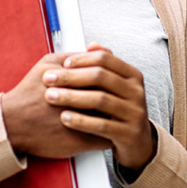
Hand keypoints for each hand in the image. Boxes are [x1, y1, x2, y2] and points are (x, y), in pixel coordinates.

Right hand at [1, 53, 110, 157]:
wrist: (11, 124)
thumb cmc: (28, 93)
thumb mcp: (48, 64)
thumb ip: (75, 56)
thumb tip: (98, 51)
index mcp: (75, 82)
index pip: (106, 78)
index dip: (114, 78)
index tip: (116, 80)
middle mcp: (81, 103)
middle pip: (112, 98)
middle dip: (118, 97)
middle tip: (120, 96)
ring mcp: (82, 124)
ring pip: (112, 119)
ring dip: (116, 116)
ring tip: (117, 112)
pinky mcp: (79, 143)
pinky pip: (105, 139)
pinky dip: (109, 134)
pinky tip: (109, 129)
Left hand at [42, 43, 155, 171]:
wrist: (138, 142)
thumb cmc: (121, 110)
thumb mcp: (118, 86)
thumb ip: (106, 66)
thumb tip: (92, 45)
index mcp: (133, 76)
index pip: (105, 59)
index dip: (82, 59)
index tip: (63, 63)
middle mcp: (136, 92)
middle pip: (100, 77)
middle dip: (70, 77)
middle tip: (48, 79)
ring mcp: (134, 113)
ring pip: (99, 100)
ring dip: (71, 97)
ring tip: (51, 97)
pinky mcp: (127, 133)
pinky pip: (101, 125)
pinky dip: (80, 120)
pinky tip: (64, 118)